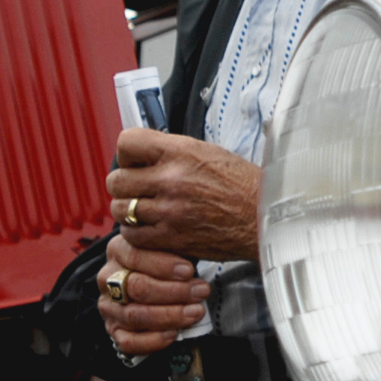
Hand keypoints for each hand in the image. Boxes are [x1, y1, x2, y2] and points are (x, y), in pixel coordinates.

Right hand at [96, 231, 210, 357]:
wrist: (150, 287)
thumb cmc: (164, 265)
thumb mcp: (167, 249)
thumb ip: (174, 249)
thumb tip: (193, 254)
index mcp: (117, 251)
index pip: (135, 256)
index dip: (163, 265)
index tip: (190, 270)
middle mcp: (107, 278)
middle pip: (137, 287)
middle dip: (173, 291)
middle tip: (200, 291)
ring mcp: (108, 306)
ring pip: (135, 315)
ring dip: (169, 316)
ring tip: (195, 312)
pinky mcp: (112, 330)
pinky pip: (128, 341)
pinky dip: (153, 340)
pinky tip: (174, 333)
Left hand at [107, 129, 260, 261]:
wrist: (264, 217)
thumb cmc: (242, 186)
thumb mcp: (208, 151)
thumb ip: (172, 151)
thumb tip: (146, 153)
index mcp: (180, 152)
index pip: (127, 143)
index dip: (127, 154)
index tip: (134, 162)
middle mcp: (170, 179)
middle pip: (116, 180)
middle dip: (124, 185)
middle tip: (136, 189)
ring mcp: (168, 211)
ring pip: (121, 209)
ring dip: (129, 210)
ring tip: (144, 210)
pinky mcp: (171, 238)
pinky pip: (133, 236)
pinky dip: (137, 233)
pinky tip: (151, 228)